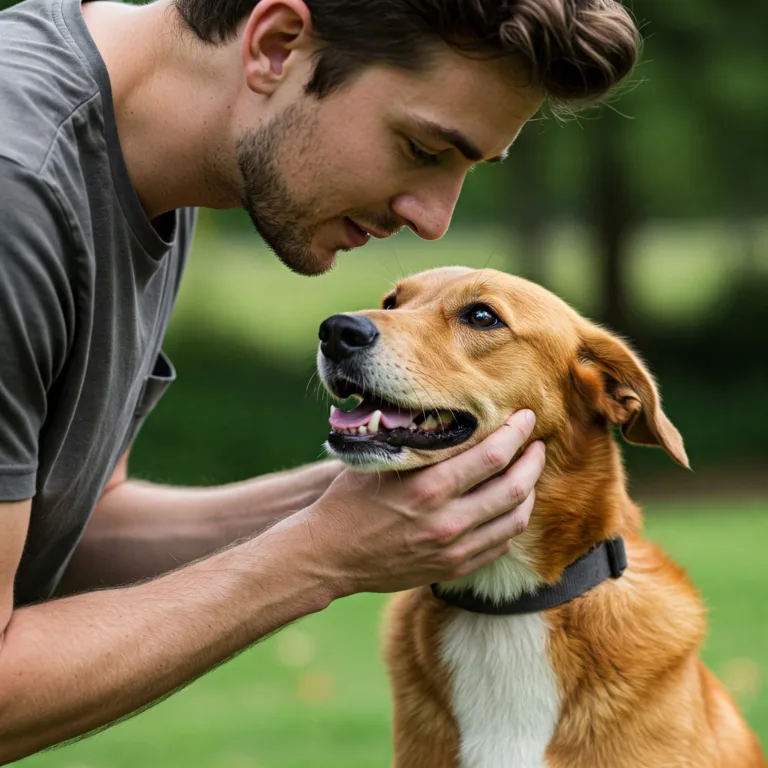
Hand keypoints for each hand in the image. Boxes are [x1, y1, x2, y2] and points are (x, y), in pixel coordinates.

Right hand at [299, 410, 544, 596]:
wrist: (328, 556)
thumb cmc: (348, 501)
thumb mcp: (379, 463)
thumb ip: (418, 446)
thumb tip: (451, 420)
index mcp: (428, 488)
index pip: (491, 456)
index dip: (515, 433)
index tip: (525, 417)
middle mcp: (446, 521)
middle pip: (513, 487)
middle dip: (532, 460)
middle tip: (537, 443)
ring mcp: (452, 549)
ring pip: (514, 519)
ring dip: (528, 492)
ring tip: (528, 474)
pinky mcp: (452, 569)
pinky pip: (499, 546)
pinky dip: (511, 522)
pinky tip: (509, 507)